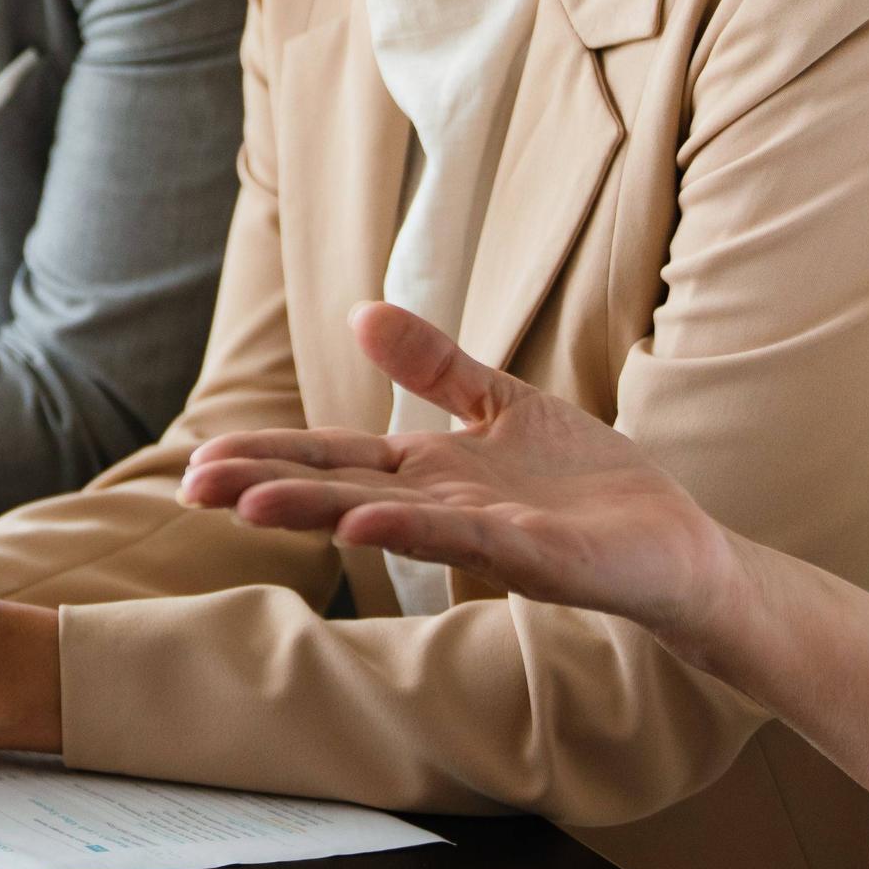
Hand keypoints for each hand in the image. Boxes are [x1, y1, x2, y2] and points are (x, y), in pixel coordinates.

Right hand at [177, 302, 741, 655]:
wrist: (676, 544)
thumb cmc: (588, 484)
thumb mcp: (501, 404)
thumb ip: (433, 364)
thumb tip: (359, 311)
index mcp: (428, 472)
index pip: (333, 460)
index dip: (268, 456)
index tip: (200, 459)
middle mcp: (443, 509)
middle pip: (340, 491)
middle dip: (266, 488)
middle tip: (192, 488)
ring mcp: (486, 535)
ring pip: (387, 519)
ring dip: (319, 514)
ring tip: (252, 507)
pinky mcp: (539, 557)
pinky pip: (469, 543)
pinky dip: (415, 534)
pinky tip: (369, 525)